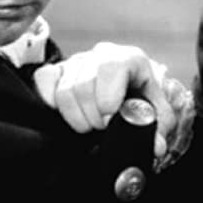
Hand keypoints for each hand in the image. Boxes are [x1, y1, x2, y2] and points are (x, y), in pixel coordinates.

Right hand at [33, 43, 193, 165]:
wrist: (130, 95)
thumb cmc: (143, 103)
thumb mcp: (158, 117)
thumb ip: (158, 130)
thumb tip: (155, 148)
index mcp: (129, 58)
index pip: (111, 67)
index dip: (107, 98)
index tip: (110, 120)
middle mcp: (101, 54)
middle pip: (83, 85)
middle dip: (92, 116)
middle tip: (101, 128)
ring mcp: (76, 61)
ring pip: (63, 91)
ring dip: (75, 117)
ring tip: (90, 125)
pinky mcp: (56, 70)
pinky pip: (44, 81)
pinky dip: (52, 104)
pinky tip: (70, 114)